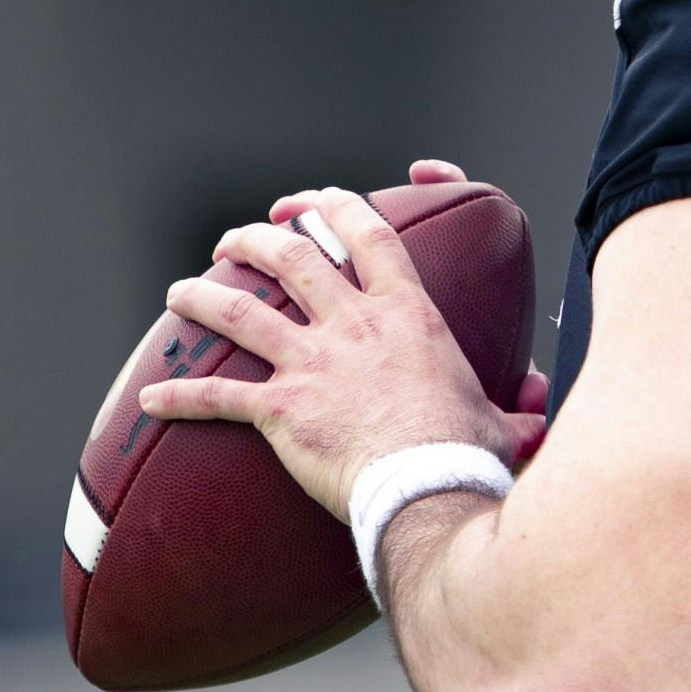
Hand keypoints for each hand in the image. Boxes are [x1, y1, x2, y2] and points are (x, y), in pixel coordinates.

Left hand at [137, 182, 547, 522]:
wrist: (429, 489)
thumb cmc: (469, 456)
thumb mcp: (504, 422)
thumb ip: (516, 407)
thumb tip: (541, 408)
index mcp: (408, 315)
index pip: (370, 237)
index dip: (338, 209)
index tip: (315, 202)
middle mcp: (355, 326)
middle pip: (294, 257)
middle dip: (258, 238)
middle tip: (237, 238)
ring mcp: (313, 364)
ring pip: (242, 311)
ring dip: (204, 296)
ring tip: (180, 291)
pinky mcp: (281, 410)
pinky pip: (218, 398)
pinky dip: (180, 397)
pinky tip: (149, 399)